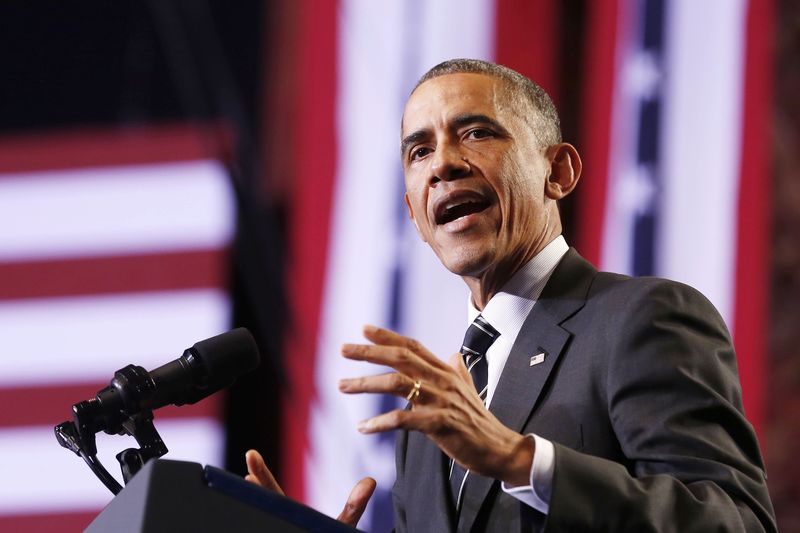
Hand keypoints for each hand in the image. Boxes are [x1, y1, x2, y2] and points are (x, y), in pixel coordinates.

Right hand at [245, 449, 376, 526]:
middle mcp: (282, 522)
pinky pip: (273, 527)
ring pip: (262, 519)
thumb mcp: (341, 525)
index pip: (272, 491)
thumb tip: (371, 480)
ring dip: (257, 510)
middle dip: (254, 487)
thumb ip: (354, 506)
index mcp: (290, 514)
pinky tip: (251, 518)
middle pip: (262, 502)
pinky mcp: (285, 532)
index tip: (251, 454)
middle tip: (246, 469)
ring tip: (251, 491)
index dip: (262, 475)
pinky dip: (263, 522)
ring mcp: (280, 527)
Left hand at [338, 325, 533, 486]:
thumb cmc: (480, 422)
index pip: (413, 346)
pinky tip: (363, 427)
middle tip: (343, 349)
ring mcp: (441, 401)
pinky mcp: (440, 424)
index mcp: (445, 372)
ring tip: (343, 385)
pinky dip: (381, 421)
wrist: (500, 449)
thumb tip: (453, 354)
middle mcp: (442, 380)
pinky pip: (404, 419)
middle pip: (400, 357)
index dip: (388, 336)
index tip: (364, 329)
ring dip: (366, 383)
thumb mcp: (468, 391)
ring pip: (398, 383)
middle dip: (369, 352)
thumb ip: (458, 371)